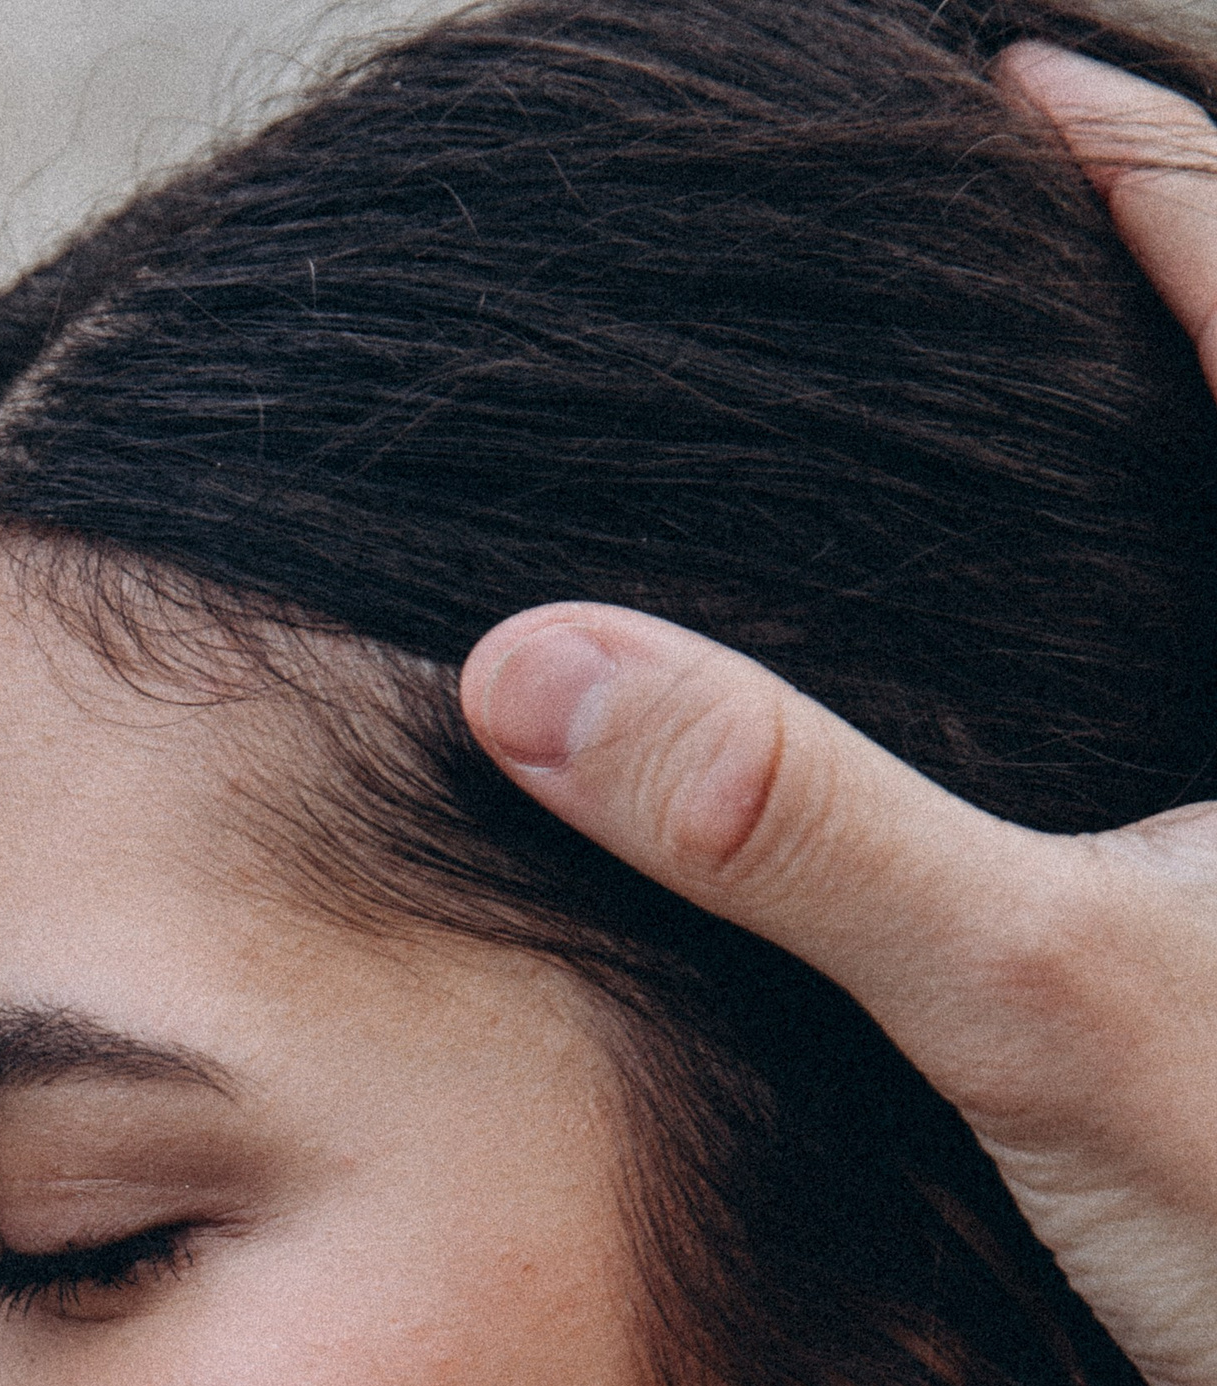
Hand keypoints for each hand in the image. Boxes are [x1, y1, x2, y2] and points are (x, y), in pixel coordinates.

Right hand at [457, 44, 1216, 1385]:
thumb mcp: (1022, 997)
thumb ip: (780, 821)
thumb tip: (532, 671)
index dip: (1140, 168)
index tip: (1007, 84)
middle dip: (1186, 290)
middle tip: (1046, 213)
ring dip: (1176, 477)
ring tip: (1058, 414)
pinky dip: (1161, 658)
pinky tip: (1083, 705)